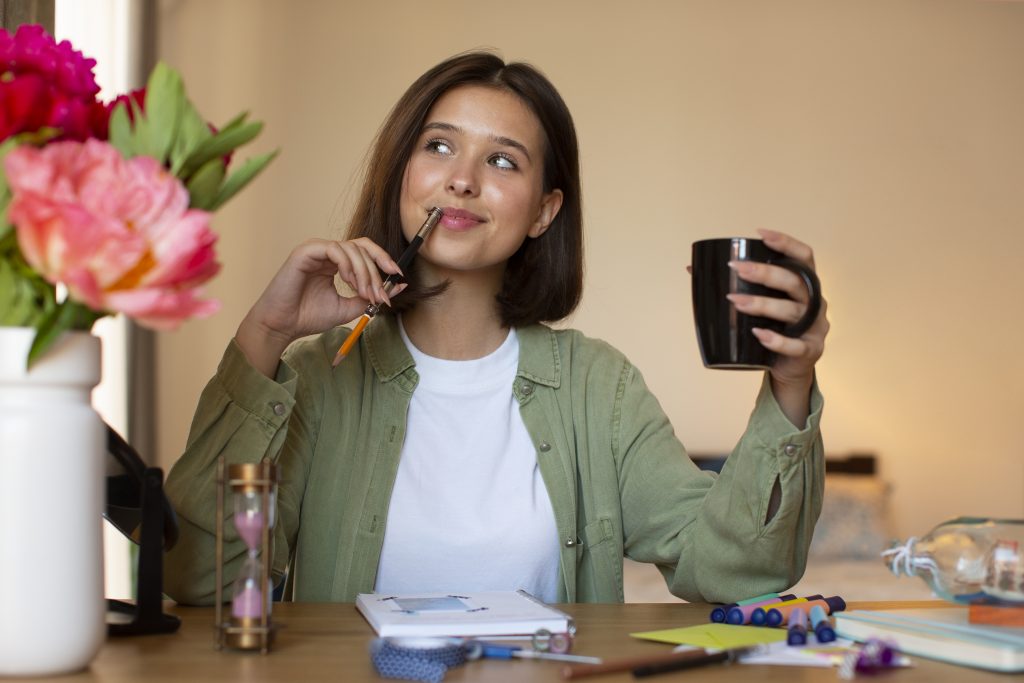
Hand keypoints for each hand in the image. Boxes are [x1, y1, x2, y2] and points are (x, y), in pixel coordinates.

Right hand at [235, 237, 404, 375]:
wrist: (283, 326)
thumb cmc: (309, 317)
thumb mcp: (349, 307)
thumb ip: (370, 296)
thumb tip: (399, 287)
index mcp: (336, 262)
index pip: (364, 251)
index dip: (383, 260)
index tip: (398, 276)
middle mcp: (326, 252)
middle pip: (362, 247)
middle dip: (376, 271)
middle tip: (379, 294)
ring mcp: (316, 249)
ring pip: (351, 248)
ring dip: (364, 272)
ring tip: (363, 293)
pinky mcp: (305, 251)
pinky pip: (334, 249)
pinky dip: (347, 264)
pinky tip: (348, 281)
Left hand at [725, 229, 828, 423]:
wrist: (788, 368)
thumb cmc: (772, 328)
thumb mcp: (760, 306)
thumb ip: (737, 286)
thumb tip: (692, 269)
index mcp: (805, 285)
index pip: (804, 256)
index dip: (786, 243)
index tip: (759, 234)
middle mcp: (815, 302)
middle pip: (795, 281)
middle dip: (766, 273)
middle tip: (737, 269)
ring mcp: (816, 327)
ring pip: (793, 311)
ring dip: (763, 304)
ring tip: (736, 301)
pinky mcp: (810, 351)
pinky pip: (795, 345)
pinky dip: (777, 340)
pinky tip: (758, 334)